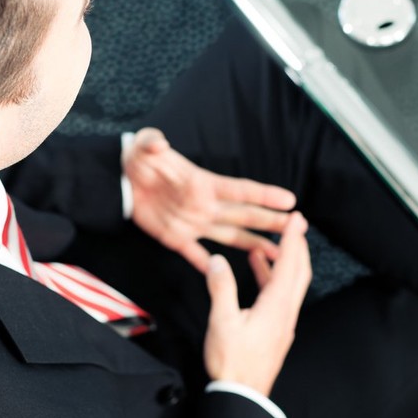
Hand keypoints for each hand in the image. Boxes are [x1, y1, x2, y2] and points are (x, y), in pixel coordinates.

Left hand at [122, 128, 296, 272]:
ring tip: (277, 255)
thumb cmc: (138, 158)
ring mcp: (193, 223)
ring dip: (252, 245)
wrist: (121, 180)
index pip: (240, 190)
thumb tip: (158, 142)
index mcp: (203, 183)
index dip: (264, 195)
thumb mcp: (144, 145)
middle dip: (270, 222)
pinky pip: (194, 255)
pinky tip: (222, 275)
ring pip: (230, 237)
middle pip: (244, 216)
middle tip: (296, 229)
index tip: (289, 200)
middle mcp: (205, 205)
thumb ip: (152, 143)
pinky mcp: (175, 238)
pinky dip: (206, 265)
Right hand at [203, 212, 311, 396]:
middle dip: (297, 247)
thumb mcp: (222, 322)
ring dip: (284, 262)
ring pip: (291, 285)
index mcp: (276, 306)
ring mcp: (283, 323)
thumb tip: (218, 260)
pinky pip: (281, 297)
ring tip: (268, 245)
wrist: (242, 395)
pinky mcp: (276, 331)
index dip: (293, 240)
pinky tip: (258, 276)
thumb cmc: (232, 362)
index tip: (296, 219)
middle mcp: (285, 313)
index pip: (289, 265)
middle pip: (299, 272)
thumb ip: (221, 288)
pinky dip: (273, 279)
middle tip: (293, 225)